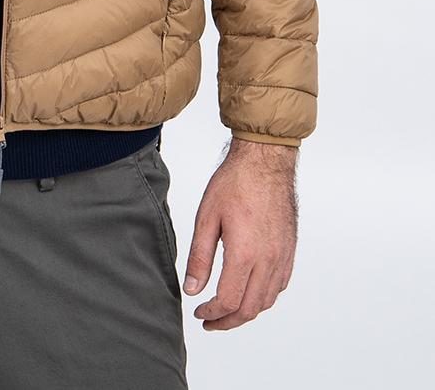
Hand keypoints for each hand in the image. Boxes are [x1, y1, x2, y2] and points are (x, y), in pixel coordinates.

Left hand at [183, 138, 297, 330]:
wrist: (265, 160)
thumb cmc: (234, 183)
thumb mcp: (207, 217)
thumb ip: (199, 257)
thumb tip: (192, 289)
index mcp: (245, 253)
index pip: (228, 301)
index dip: (212, 313)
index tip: (199, 311)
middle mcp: (268, 259)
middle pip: (249, 309)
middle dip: (227, 321)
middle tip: (210, 321)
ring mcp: (282, 256)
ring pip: (267, 301)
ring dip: (246, 311)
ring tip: (226, 310)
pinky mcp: (290, 250)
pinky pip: (280, 285)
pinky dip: (263, 297)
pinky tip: (249, 291)